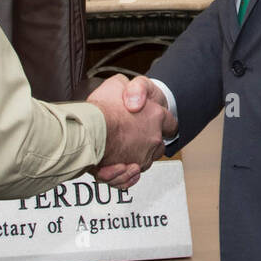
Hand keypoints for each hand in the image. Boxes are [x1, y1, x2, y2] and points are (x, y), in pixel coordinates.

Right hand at [85, 74, 173, 188]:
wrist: (89, 129)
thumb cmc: (102, 108)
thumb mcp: (117, 84)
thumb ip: (130, 89)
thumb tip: (134, 97)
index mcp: (155, 115)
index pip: (171, 123)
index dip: (164, 124)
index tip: (158, 126)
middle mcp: (154, 137)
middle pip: (159, 145)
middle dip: (149, 143)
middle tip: (133, 139)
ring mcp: (144, 155)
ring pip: (145, 161)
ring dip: (134, 158)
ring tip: (119, 152)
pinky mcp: (130, 169)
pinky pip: (132, 176)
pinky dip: (125, 175)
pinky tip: (117, 167)